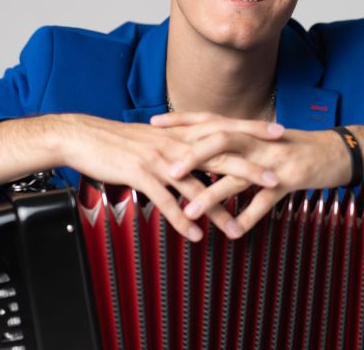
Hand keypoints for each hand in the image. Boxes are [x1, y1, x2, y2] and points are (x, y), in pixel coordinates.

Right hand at [59, 114, 282, 241]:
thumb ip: (179, 142)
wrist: (84, 136)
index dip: (251, 129)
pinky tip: (195, 235)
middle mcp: (176, 143)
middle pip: (220, 155)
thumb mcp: (155, 136)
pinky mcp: (142, 174)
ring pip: (196, 186)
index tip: (278, 133)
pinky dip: (182, 219)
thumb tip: (199, 152)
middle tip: (276, 180)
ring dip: (218, 209)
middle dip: (250, 168)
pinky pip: (167, 201)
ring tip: (236, 229)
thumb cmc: (119, 139)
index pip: (224, 128)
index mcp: (181, 132)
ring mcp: (160, 159)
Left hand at [150, 111, 349, 238]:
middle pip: (219, 141)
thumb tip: (199, 149)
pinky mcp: (290, 179)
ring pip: (238, 175)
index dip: (181, 120)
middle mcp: (256, 140)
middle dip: (191, 155)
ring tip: (191, 210)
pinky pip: (266, 201)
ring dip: (214, 194)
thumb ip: (232, 144)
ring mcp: (272, 159)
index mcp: (246, 129)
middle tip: (166, 170)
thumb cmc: (293, 148)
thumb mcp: (260, 141)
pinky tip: (234, 232)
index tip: (153, 123)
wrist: (336, 151)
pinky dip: (250, 217)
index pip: (208, 119)